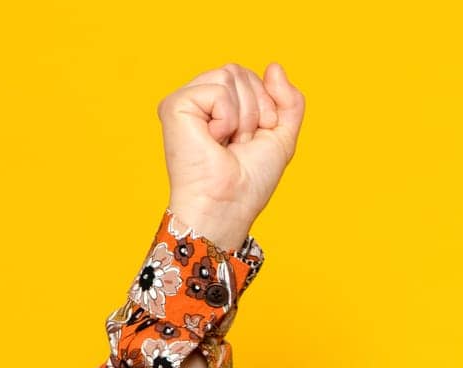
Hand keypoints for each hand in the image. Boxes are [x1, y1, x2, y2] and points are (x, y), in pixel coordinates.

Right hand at [158, 62, 304, 249]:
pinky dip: (227, 118)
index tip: (254, 140)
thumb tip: (274, 66)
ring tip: (228, 143)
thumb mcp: (281, 136)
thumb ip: (287, 101)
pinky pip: (219, 90)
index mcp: (220, 105)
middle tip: (240, 143)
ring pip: (231, 76)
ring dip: (244, 117)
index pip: (252, 78)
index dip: (267, 109)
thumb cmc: (250, 181)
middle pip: (241, 72)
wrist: (229, 205)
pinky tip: (214, 139)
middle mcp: (200, 99)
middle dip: (257, 110)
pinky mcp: (175, 105)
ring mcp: (186, 100)